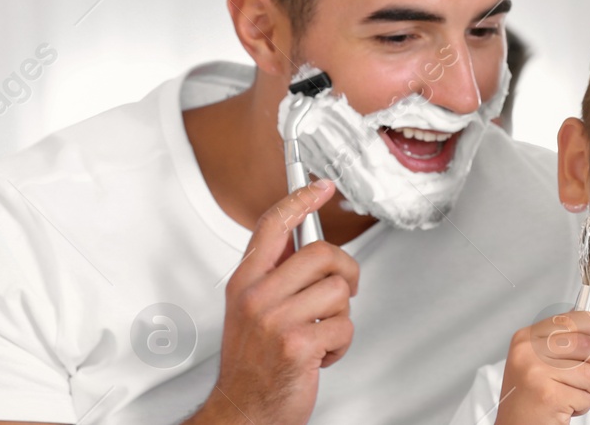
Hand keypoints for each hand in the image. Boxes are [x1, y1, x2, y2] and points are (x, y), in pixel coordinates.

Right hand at [186, 180, 358, 424]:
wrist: (244, 410)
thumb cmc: (252, 363)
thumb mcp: (249, 310)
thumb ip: (273, 276)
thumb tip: (307, 244)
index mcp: (245, 282)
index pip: (272, 225)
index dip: (300, 200)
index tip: (319, 187)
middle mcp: (257, 296)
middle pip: (321, 252)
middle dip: (345, 271)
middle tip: (343, 287)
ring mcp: (276, 319)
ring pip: (339, 291)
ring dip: (340, 316)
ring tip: (321, 332)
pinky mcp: (298, 344)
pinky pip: (343, 327)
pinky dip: (341, 345)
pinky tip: (321, 353)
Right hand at [493, 311, 589, 424]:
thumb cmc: (529, 398)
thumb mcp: (536, 361)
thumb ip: (561, 343)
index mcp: (526, 338)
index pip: (569, 319)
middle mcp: (528, 351)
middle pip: (586, 344)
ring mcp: (536, 372)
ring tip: (588, 396)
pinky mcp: (548, 396)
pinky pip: (584, 396)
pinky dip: (585, 406)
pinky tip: (571, 408)